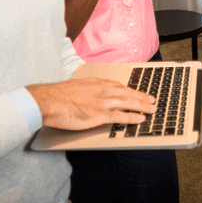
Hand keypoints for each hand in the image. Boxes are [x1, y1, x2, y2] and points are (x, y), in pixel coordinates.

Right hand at [26, 77, 156, 129]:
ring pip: (128, 103)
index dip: (131, 90)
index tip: (139, 92)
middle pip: (127, 93)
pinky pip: (120, 116)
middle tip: (152, 100)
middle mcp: (102, 90)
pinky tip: (140, 119)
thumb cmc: (58, 96)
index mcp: (96, 83)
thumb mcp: (76, 86)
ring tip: (152, 109)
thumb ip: (87, 89)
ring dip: (142, 106)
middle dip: (141, 97)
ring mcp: (102, 102)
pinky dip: (132, 117)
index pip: (118, 86)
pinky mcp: (98, 115)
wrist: (48, 101)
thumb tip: (90, 94)